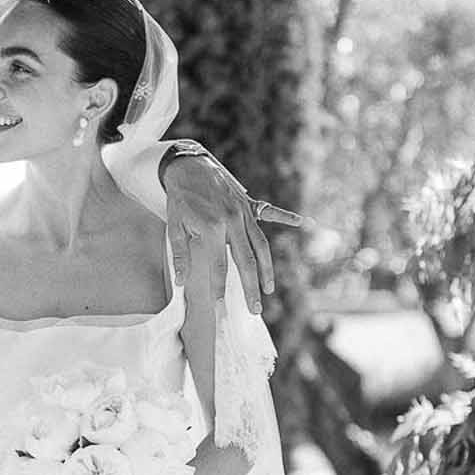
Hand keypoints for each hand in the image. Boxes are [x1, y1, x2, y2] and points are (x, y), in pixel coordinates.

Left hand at [162, 155, 308, 314]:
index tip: (220, 305)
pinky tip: (301, 222)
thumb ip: (180, 255)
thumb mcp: (174, 226)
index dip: (219, 287)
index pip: (219, 266)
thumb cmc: (180, 199)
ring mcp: (244, 212)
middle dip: (251, 287)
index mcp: (213, 228)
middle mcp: (233, 221)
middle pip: (246, 261)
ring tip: (268, 288)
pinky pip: (271, 212)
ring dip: (267, 268)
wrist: (188, 165)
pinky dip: (285, 217)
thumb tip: (181, 282)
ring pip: (261, 245)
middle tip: (255, 309)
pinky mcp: (249, 204)